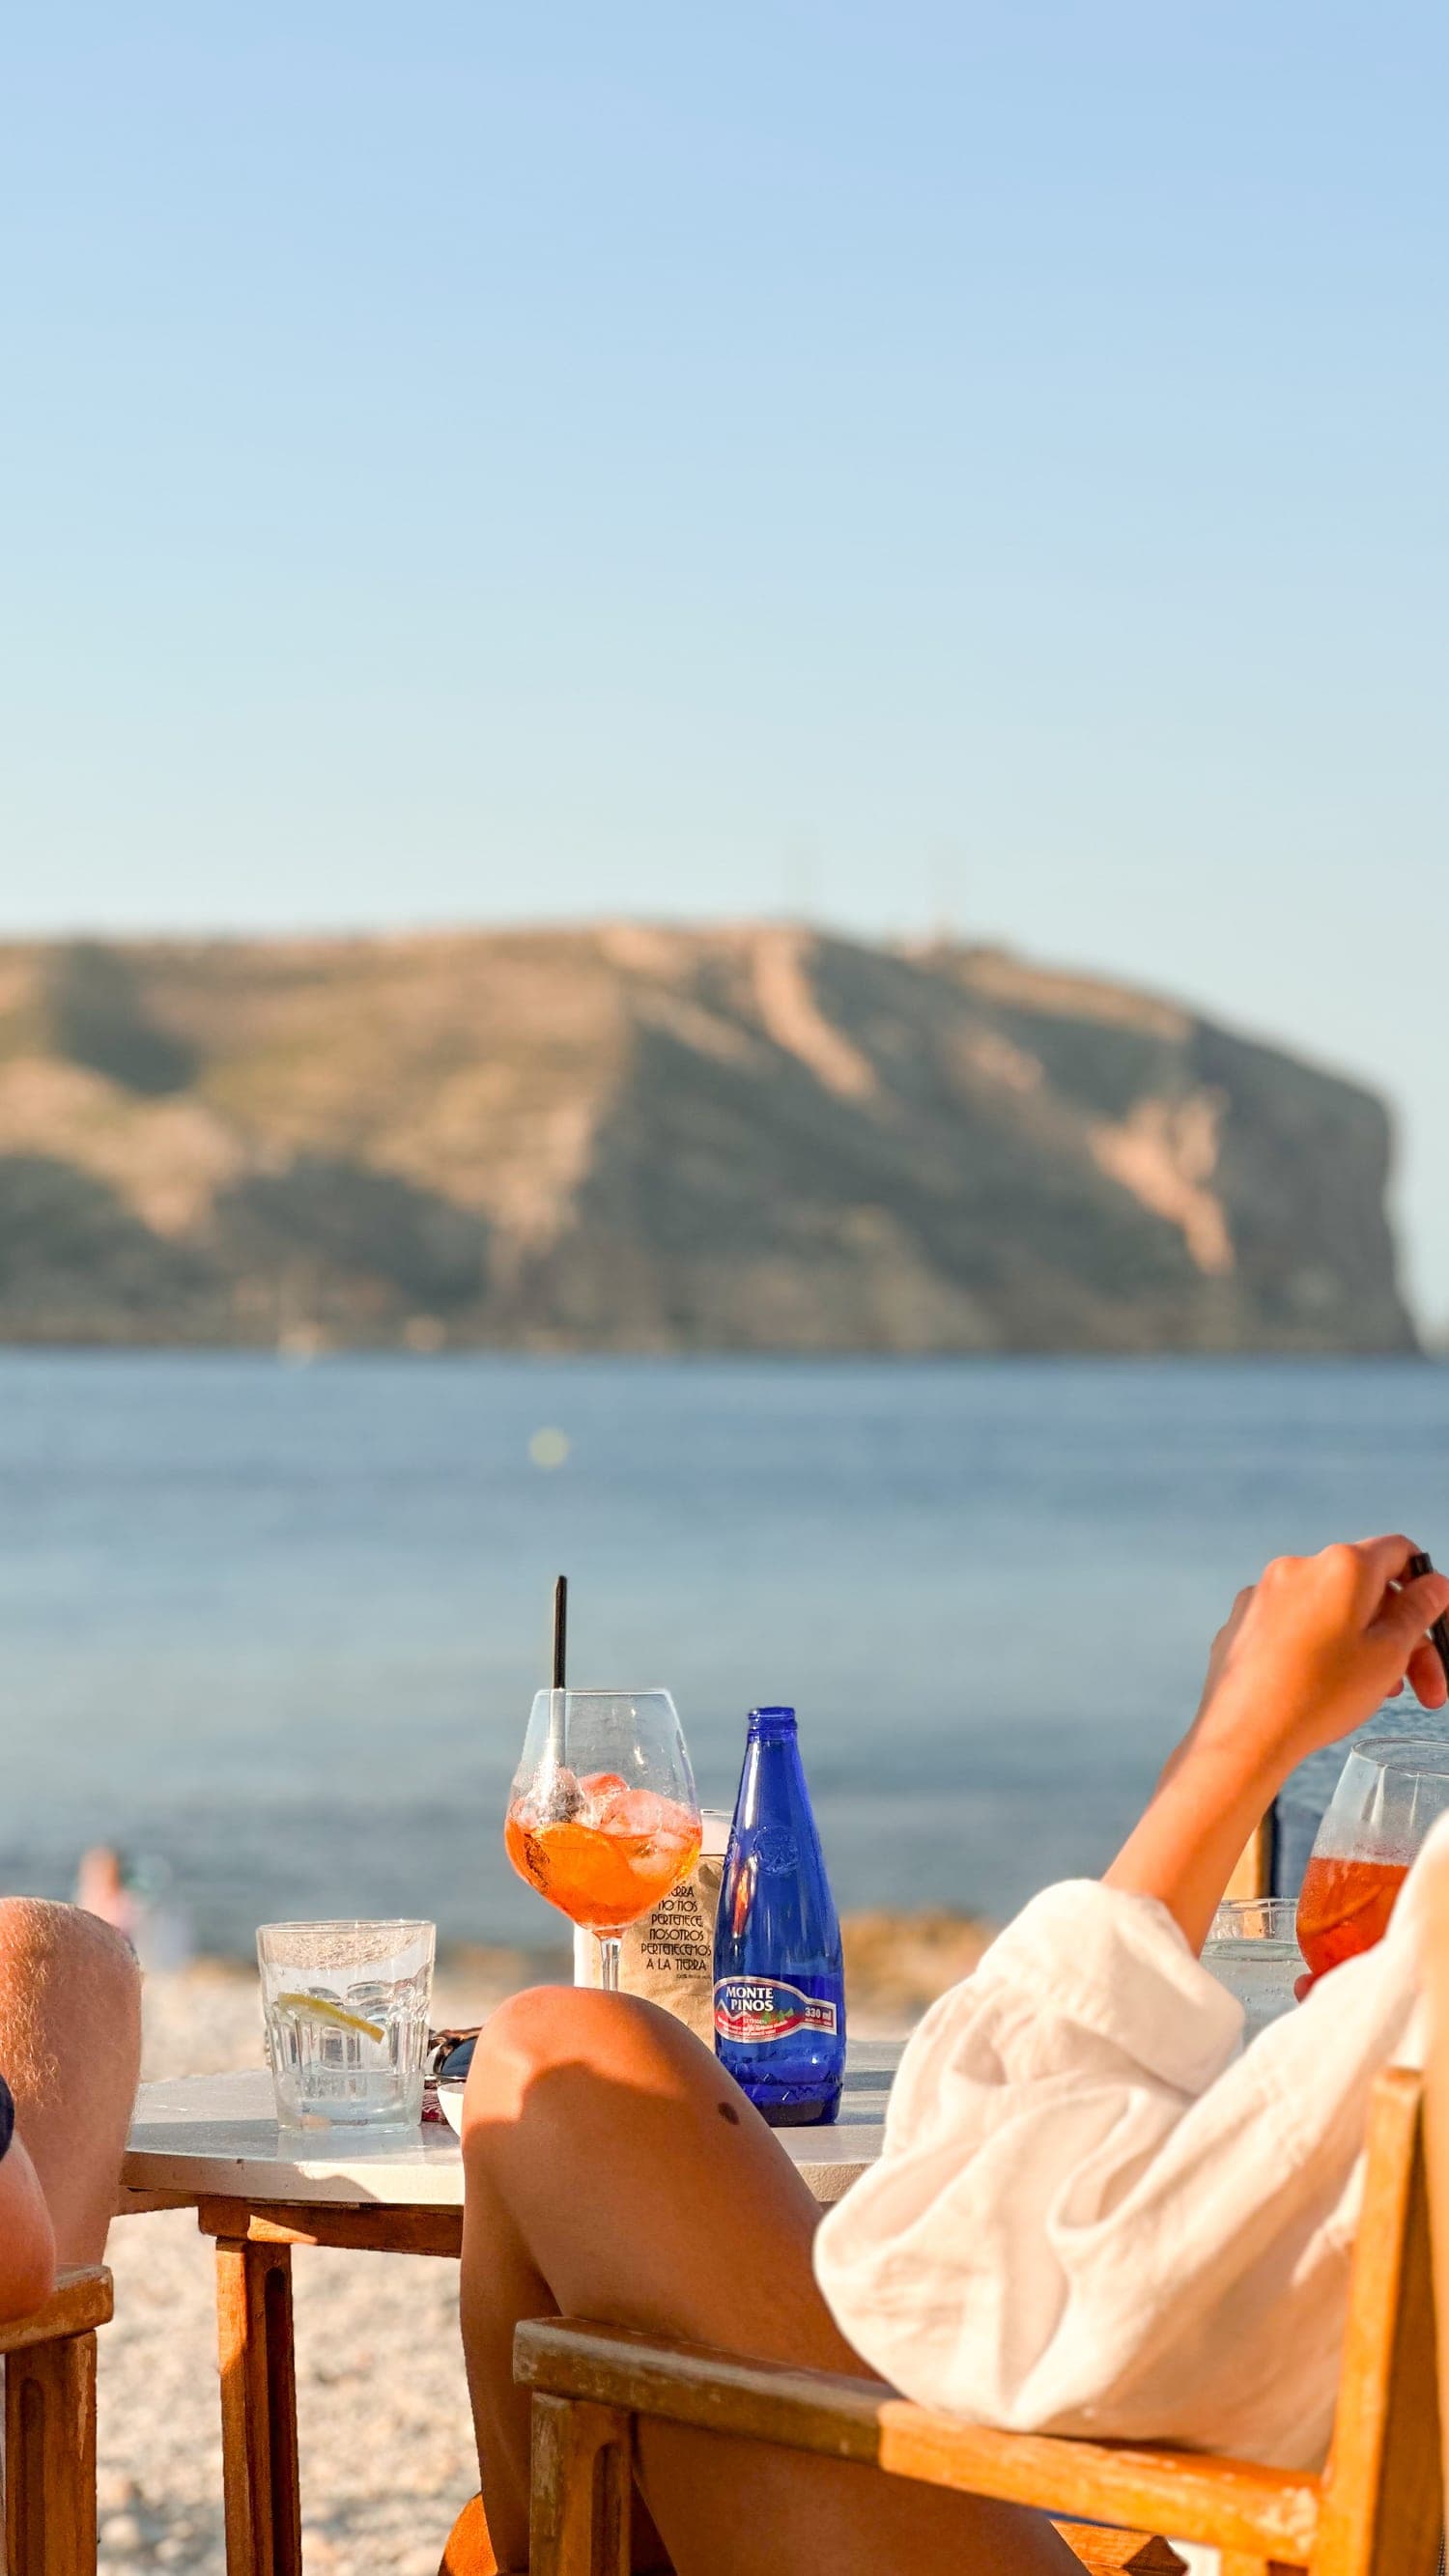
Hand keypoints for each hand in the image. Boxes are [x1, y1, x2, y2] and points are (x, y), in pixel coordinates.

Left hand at [1194, 1536, 1448, 1782]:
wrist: (1245, 1733)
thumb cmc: (1320, 1695)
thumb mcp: (1389, 1653)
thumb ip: (1418, 1611)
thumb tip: (1434, 1584)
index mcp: (1343, 1565)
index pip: (1400, 1551)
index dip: (1425, 1586)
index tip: (1435, 1625)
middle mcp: (1299, 1566)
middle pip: (1368, 1590)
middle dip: (1402, 1636)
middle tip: (1423, 1686)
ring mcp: (1265, 1593)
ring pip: (1332, 1610)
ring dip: (1364, 1645)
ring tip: (1378, 1692)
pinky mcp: (1244, 1621)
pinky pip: (1296, 1625)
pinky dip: (1322, 1647)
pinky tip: (1329, 1687)